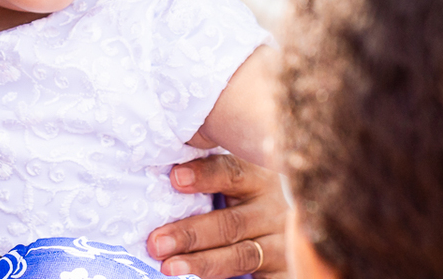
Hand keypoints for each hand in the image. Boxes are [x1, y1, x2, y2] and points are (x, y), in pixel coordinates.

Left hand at [147, 155, 287, 278]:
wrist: (286, 229)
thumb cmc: (250, 201)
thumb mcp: (240, 183)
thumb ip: (211, 177)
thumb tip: (165, 173)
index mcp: (259, 178)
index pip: (232, 172)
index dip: (205, 175)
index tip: (175, 178)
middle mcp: (274, 210)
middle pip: (230, 222)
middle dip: (190, 233)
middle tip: (156, 242)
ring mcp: (283, 244)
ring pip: (240, 256)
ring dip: (202, 262)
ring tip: (169, 267)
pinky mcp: (285, 271)